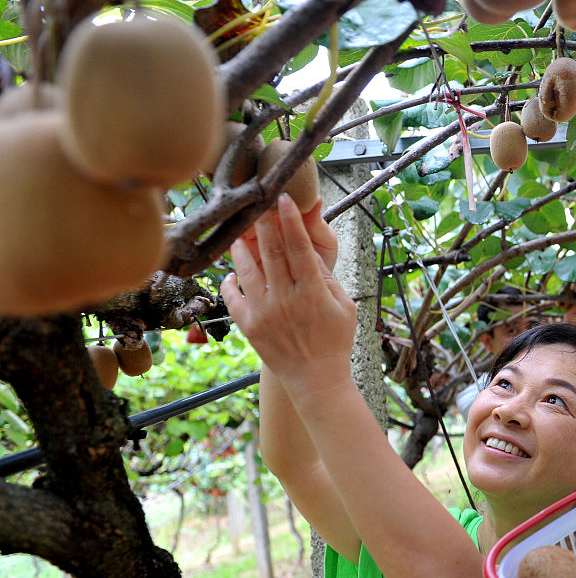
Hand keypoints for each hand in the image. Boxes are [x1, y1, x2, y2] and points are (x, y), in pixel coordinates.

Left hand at [221, 194, 357, 396]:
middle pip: (271, 252)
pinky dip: (229, 280)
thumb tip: (308, 251)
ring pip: (247, 270)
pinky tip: (231, 271)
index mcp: (313, 292)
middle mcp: (286, 299)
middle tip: (256, 201)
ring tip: (238, 232)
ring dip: (242, 247)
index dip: (291, 221)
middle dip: (263, 223)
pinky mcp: (249, 326)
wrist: (316, 380)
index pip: (299, 248)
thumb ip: (326, 278)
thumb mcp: (344, 306)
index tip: (284, 198)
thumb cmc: (335, 340)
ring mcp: (264, 312)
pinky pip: (233, 296)